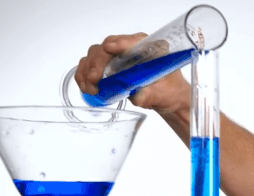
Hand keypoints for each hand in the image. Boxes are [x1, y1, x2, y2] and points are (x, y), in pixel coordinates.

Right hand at [74, 34, 190, 114]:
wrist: (167, 97)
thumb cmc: (169, 91)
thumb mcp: (163, 95)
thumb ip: (150, 95)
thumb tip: (137, 95)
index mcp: (151, 48)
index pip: (133, 41)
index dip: (120, 44)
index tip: (109, 49)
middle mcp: (132, 47)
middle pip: (108, 47)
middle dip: (97, 64)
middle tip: (94, 81)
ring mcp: (119, 54)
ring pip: (95, 54)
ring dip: (87, 71)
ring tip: (90, 89)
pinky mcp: (110, 64)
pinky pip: (91, 64)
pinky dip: (84, 74)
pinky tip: (86, 86)